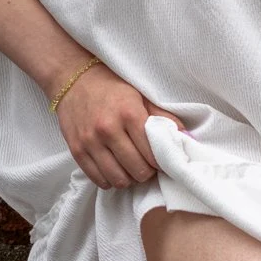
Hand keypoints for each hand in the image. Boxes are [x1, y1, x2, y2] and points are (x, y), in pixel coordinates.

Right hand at [53, 60, 184, 190]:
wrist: (73, 79)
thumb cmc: (111, 87)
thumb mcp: (141, 96)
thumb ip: (163, 118)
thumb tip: (187, 137)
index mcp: (128, 113)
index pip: (153, 154)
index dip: (160, 162)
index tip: (160, 159)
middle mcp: (108, 129)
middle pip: (138, 170)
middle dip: (146, 172)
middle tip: (147, 165)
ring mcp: (90, 141)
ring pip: (118, 179)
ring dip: (129, 179)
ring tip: (131, 169)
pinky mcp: (76, 150)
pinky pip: (98, 179)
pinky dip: (110, 180)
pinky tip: (114, 170)